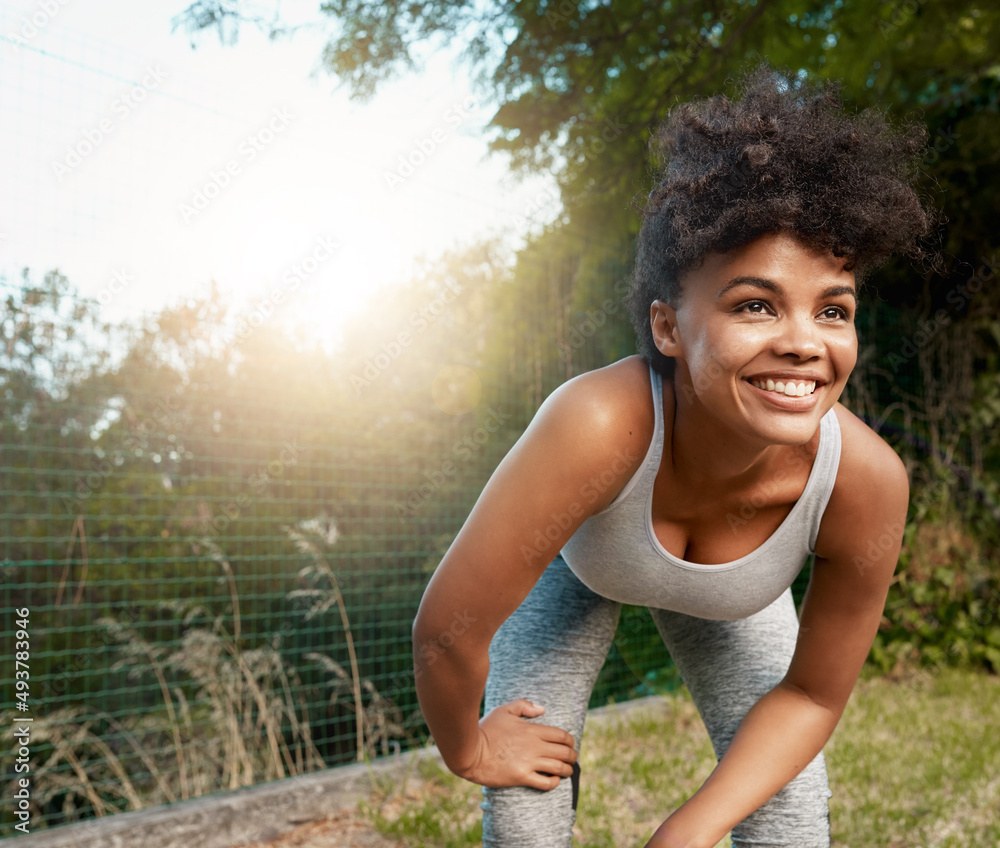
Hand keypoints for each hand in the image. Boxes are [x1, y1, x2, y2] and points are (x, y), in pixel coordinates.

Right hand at [455, 698, 577, 789]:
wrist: (470, 751)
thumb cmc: (486, 729)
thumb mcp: (503, 710)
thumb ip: (524, 706)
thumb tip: (542, 709)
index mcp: (532, 730)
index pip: (562, 736)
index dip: (570, 741)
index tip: (570, 744)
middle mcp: (534, 747)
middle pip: (564, 752)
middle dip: (572, 756)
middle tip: (572, 758)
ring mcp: (529, 763)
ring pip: (559, 768)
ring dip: (567, 770)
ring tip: (567, 770)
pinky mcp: (522, 777)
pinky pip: (546, 783)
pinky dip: (554, 782)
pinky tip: (554, 779)